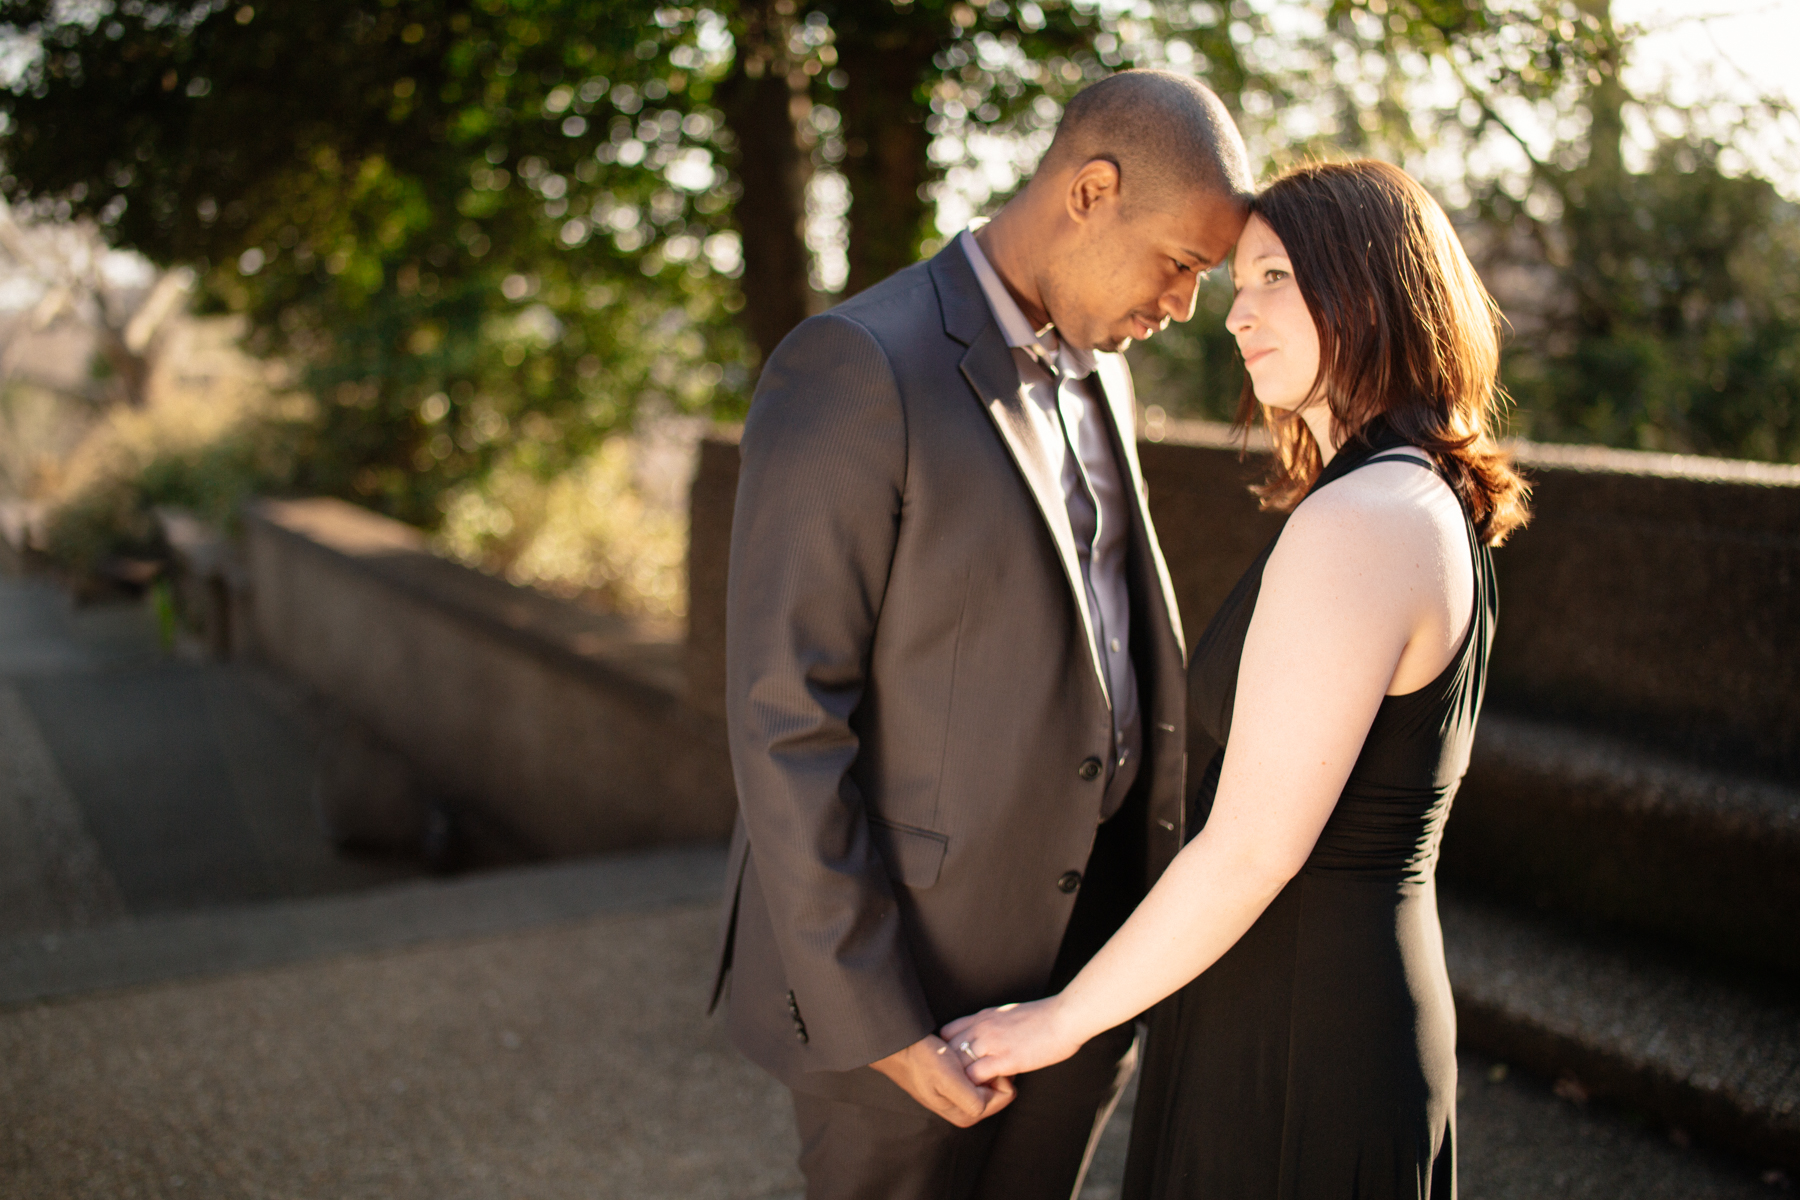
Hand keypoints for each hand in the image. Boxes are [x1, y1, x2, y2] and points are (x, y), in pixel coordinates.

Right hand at [870, 1034, 1016, 1126]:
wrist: (900, 1047)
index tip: (981, 1060)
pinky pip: (977, 1073)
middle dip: (990, 1070)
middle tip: (970, 1056)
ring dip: (981, 1065)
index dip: (998, 1073)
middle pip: (999, 1087)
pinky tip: (958, 1054)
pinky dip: (972, 1062)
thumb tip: (992, 1099)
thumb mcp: (949, 1082)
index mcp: (968, 1114)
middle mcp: (966, 1110)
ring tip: (961, 1055)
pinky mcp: (955, 1085)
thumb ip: (973, 1100)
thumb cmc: (923, 1061)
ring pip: (989, 1078)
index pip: (1006, 1094)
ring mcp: (961, 1097)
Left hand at [940, 998, 1083, 1085]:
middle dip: (950, 1070)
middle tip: (960, 1085)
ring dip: (961, 1081)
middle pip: (947, 1051)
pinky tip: (986, 1093)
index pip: (947, 1032)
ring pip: (957, 1065)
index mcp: (983, 1016)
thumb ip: (996, 1027)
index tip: (957, 1065)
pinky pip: (974, 1077)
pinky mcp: (1004, 1058)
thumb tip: (994, 1042)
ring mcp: (991, 1042)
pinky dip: (975, 1088)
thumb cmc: (1046, 1017)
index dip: (948, 1052)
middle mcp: (981, 1027)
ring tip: (972, 1092)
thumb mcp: (1011, 1015)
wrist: (1066, 1016)